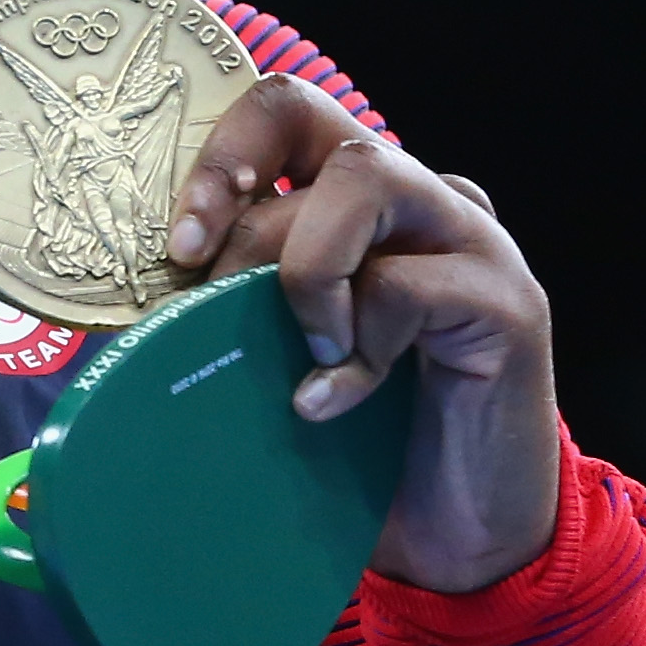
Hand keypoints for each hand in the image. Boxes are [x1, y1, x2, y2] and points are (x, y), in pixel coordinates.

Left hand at [168, 77, 559, 594]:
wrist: (458, 535)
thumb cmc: (361, 441)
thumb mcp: (279, 358)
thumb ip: (237, 307)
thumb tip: (137, 300)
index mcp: (362, 200)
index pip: (287, 110)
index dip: (223, 152)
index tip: (180, 243)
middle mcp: (422, 198)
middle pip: (318, 124)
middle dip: (242, 210)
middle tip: (209, 298)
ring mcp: (471, 240)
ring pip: (366, 175)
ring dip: (305, 265)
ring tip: (301, 351)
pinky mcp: (507, 301)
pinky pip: (407, 286)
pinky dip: (354, 350)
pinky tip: (334, 402)